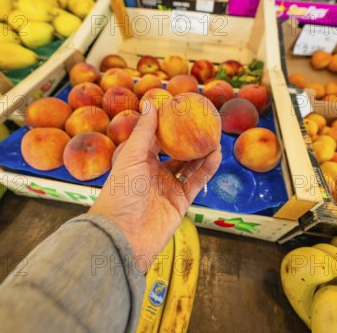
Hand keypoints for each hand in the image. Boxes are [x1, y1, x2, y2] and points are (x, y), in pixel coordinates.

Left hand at [89, 101, 221, 272]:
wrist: (123, 235)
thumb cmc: (120, 193)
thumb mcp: (131, 157)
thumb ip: (144, 131)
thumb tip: (150, 102)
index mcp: (138, 160)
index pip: (156, 138)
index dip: (169, 125)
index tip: (183, 109)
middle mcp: (154, 172)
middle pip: (176, 152)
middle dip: (190, 139)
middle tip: (206, 123)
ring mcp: (168, 187)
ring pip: (190, 166)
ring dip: (202, 153)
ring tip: (215, 137)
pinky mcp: (181, 202)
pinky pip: (196, 182)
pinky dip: (207, 169)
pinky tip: (216, 155)